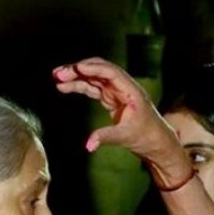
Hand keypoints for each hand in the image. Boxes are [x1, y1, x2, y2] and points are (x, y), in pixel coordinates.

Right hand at [52, 58, 191, 187]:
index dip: (94, 68)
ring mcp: (117, 92)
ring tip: (57, 77)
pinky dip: (80, 86)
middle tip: (60, 73)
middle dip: (79, 69)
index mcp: (131, 91)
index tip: (77, 68)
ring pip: (94, 78)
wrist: (156, 143)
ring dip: (76, 76)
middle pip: (100, 70)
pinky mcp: (111, 99)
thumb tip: (88, 146)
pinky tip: (65, 87)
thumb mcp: (125, 137)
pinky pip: (93, 88)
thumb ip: (105, 138)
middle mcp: (124, 87)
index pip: (111, 73)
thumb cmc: (146, 137)